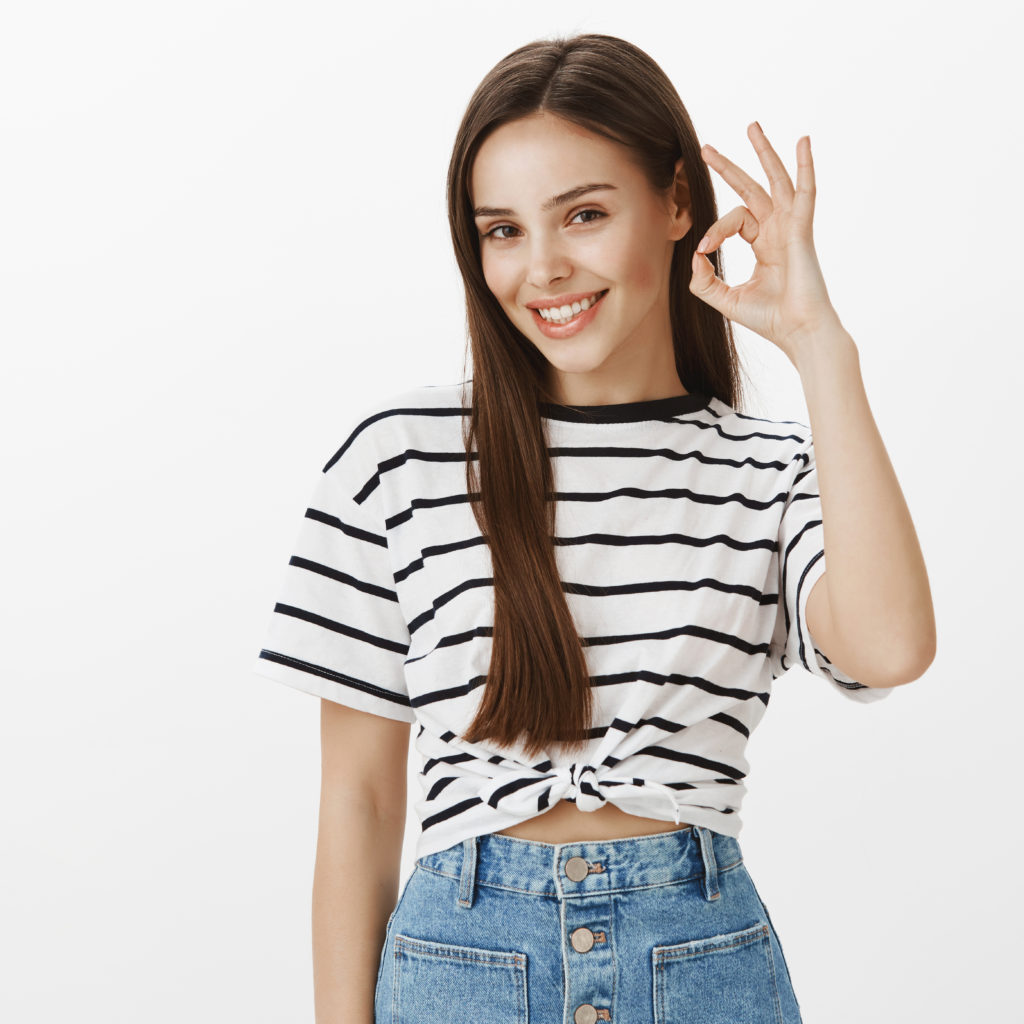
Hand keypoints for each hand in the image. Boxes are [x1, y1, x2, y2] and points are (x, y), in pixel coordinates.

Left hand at [689, 123, 842, 362]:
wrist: (799, 332)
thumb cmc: (770, 319)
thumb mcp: (724, 300)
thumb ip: (704, 281)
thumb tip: (694, 256)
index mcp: (764, 245)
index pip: (734, 220)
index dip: (714, 231)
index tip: (704, 251)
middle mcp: (778, 231)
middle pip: (751, 189)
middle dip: (729, 168)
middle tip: (705, 149)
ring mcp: (791, 228)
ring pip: (775, 182)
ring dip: (763, 153)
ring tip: (751, 126)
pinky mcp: (801, 231)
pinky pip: (805, 192)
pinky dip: (805, 166)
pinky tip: (802, 142)